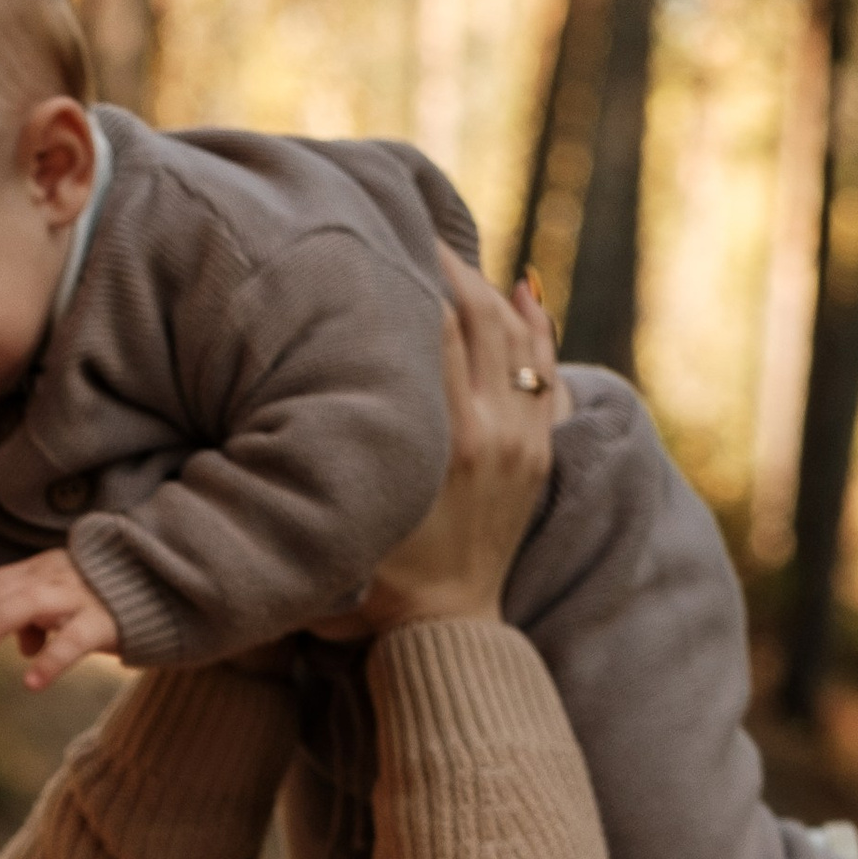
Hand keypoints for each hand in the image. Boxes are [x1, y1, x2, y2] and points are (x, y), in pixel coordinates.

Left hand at [0, 551, 123, 690]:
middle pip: (0, 592)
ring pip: (28, 604)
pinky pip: (74, 639)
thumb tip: (21, 648)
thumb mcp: (69, 603)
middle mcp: (56, 577)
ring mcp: (80, 596)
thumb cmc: (112, 598)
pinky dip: (52, 659)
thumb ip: (40, 618)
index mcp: (43, 571)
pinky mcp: (106, 621)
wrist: (167, 585)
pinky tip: (33, 681)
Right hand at [347, 260, 560, 633]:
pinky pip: (545, 371)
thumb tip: (312, 375)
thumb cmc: (376, 581)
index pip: (434, 329)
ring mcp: (524, 442)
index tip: (385, 236)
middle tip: (413, 227)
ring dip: (488, 287)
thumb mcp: (352, 511)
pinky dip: (538, 325)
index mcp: (446, 442)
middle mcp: (494, 432)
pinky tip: (525, 286)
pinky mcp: (538, 454)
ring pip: (517, 337)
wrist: (445, 631)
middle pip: (479, 317)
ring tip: (454, 251)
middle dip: (448, 266)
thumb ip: (342, 447)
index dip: (411, 275)